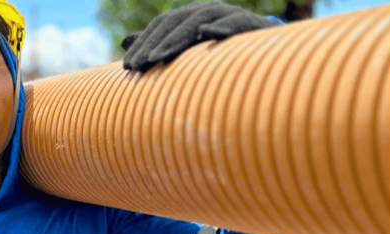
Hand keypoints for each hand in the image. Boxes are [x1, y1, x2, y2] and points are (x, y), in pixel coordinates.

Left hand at [122, 1, 278, 71]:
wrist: (265, 48)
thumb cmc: (220, 49)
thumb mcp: (185, 47)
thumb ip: (157, 43)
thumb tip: (124, 42)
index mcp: (189, 16)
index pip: (160, 25)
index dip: (143, 43)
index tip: (127, 67)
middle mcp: (205, 10)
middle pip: (174, 22)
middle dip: (154, 44)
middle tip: (138, 66)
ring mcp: (227, 14)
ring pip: (197, 21)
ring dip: (176, 39)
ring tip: (159, 57)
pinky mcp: (249, 23)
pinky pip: (234, 22)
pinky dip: (221, 26)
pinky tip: (207, 34)